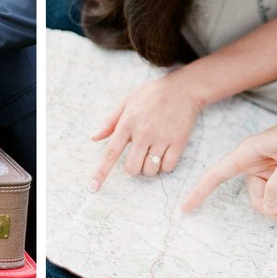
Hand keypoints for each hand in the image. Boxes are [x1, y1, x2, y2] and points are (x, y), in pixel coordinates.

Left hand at [89, 72, 203, 190]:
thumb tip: (93, 138)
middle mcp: (143, 133)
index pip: (111, 153)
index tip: (93, 188)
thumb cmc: (151, 95)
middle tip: (139, 156)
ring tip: (154, 152)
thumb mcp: (126, 102)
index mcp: (127, 124)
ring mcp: (161, 138)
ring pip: (150, 170)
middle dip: (134, 168)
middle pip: (132, 168)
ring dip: (150, 168)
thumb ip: (109, 122)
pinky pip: (168, 167)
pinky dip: (166, 166)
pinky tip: (166, 153)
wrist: (182, 89)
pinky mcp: (178, 142)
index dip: (101, 172)